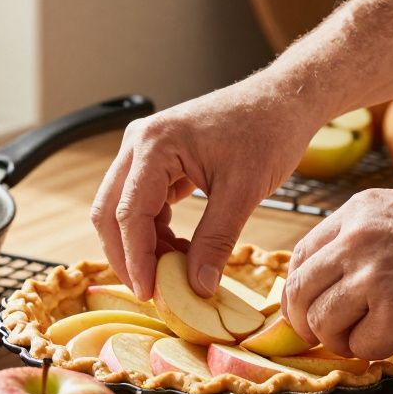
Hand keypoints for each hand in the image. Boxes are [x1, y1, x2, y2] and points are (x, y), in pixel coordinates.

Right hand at [91, 87, 325, 299]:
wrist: (282, 100)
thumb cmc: (267, 131)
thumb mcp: (243, 192)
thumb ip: (217, 241)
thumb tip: (198, 286)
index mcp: (154, 145)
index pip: (129, 214)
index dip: (136, 259)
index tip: (150, 293)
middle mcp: (138, 144)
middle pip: (110, 213)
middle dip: (127, 256)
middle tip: (152, 291)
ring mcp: (144, 151)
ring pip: (121, 211)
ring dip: (141, 246)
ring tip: (174, 271)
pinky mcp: (156, 161)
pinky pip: (141, 204)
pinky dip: (154, 232)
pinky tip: (181, 250)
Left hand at [283, 189, 392, 359]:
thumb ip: (370, 238)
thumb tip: (338, 275)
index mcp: (359, 212)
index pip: (301, 256)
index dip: (300, 290)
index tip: (309, 309)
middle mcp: (356, 239)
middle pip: (300, 293)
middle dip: (307, 323)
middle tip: (327, 338)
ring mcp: (372, 275)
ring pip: (322, 324)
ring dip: (341, 341)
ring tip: (369, 339)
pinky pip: (359, 346)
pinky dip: (373, 351)